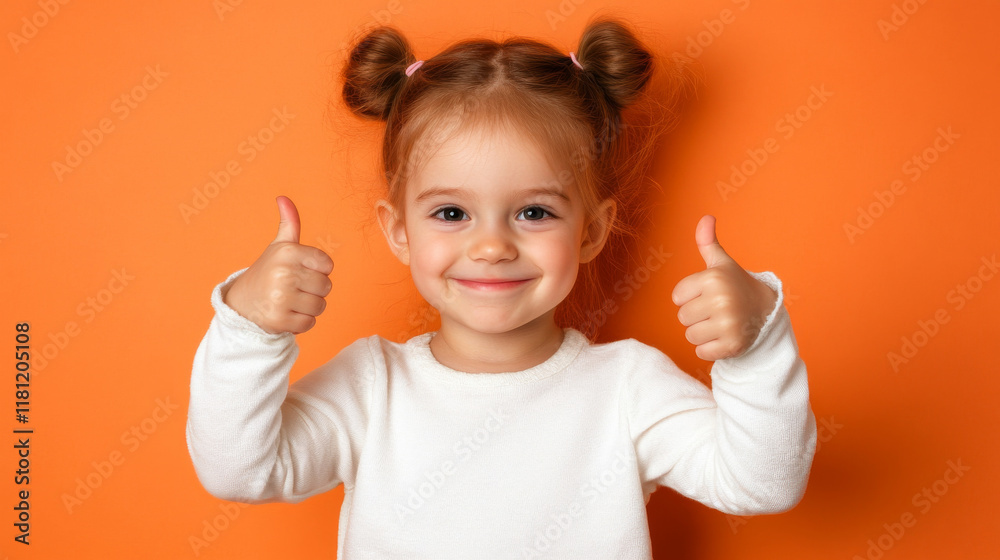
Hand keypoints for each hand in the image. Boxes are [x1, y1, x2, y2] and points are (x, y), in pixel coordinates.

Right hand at [223, 196, 334, 334]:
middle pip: (326, 287)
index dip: (319, 270)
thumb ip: (289, 223)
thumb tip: (283, 198)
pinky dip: (301, 322)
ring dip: (309, 307)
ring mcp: (281, 298)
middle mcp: (284, 273)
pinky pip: (310, 323)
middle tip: (294, 288)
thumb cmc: (268, 271)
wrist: (241, 303)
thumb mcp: (279, 246)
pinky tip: (286, 313)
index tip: (302, 270)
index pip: (327, 265)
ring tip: (290, 301)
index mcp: (288, 252)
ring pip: (320, 306)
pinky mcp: (280, 320)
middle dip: (314, 290)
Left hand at [671, 215, 777, 360]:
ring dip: (702, 333)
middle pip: (683, 317)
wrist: (766, 311)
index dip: (690, 297)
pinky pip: (702, 352)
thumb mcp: (721, 263)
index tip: (709, 294)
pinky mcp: (732, 345)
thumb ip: (707, 242)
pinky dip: (711, 349)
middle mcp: (721, 300)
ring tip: (720, 323)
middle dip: (696, 316)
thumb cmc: (735, 286)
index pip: (677, 297)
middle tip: (716, 310)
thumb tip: (706, 217)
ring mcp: (728, 324)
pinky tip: (725, 337)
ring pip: (690, 336)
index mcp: (713, 278)